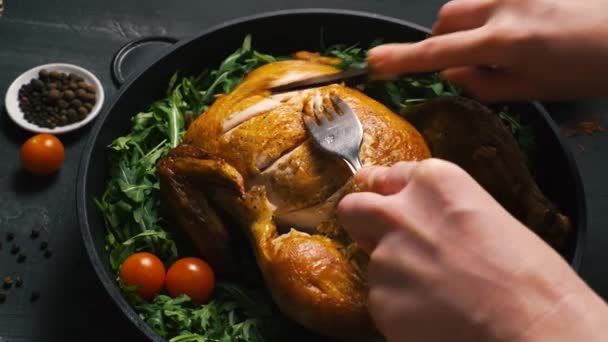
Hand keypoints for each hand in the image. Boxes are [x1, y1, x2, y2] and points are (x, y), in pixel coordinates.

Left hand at [337, 159, 607, 341]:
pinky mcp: (380, 299)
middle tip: (379, 238)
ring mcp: (385, 257)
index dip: (389, 194)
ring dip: (395, 275)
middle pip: (355, 208)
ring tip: (439, 293)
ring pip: (373, 262)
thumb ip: (440, 208)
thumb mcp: (486, 215)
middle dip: (363, 221)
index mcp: (433, 183)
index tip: (388, 201)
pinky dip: (400, 308)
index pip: (387, 176)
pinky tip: (434, 314)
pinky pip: (382, 300)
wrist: (531, 325)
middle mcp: (400, 213)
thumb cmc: (527, 275)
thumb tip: (421, 216)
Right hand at [367, 0, 607, 101]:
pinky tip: (517, 29)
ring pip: (466, 5)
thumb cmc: (591, 68)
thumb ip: (484, 83)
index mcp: (504, 42)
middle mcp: (506, 7)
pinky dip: (489, 16)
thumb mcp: (535, 89)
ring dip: (466, 27)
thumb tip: (451, 74)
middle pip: (446, 18)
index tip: (375, 62)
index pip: (437, 52)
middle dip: (441, 40)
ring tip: (499, 46)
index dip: (401, 59)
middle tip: (461, 62)